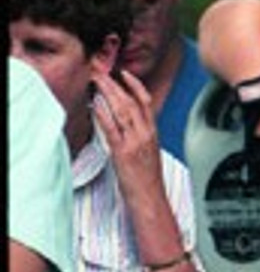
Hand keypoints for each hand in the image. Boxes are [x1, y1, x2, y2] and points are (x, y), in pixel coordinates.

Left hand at [91, 71, 165, 211]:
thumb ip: (138, 137)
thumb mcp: (147, 153)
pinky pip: (112, 129)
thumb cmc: (146, 180)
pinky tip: (95, 105)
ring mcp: (135, 142)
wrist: (150, 199)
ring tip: (96, 82)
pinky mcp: (123, 153)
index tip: (124, 73)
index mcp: (153, 133)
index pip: (146, 102)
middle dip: (115, 84)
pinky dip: (103, 114)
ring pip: (123, 111)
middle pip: (131, 102)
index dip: (135, 85)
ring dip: (108, 93)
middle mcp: (146, 134)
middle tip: (101, 72)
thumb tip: (123, 126)